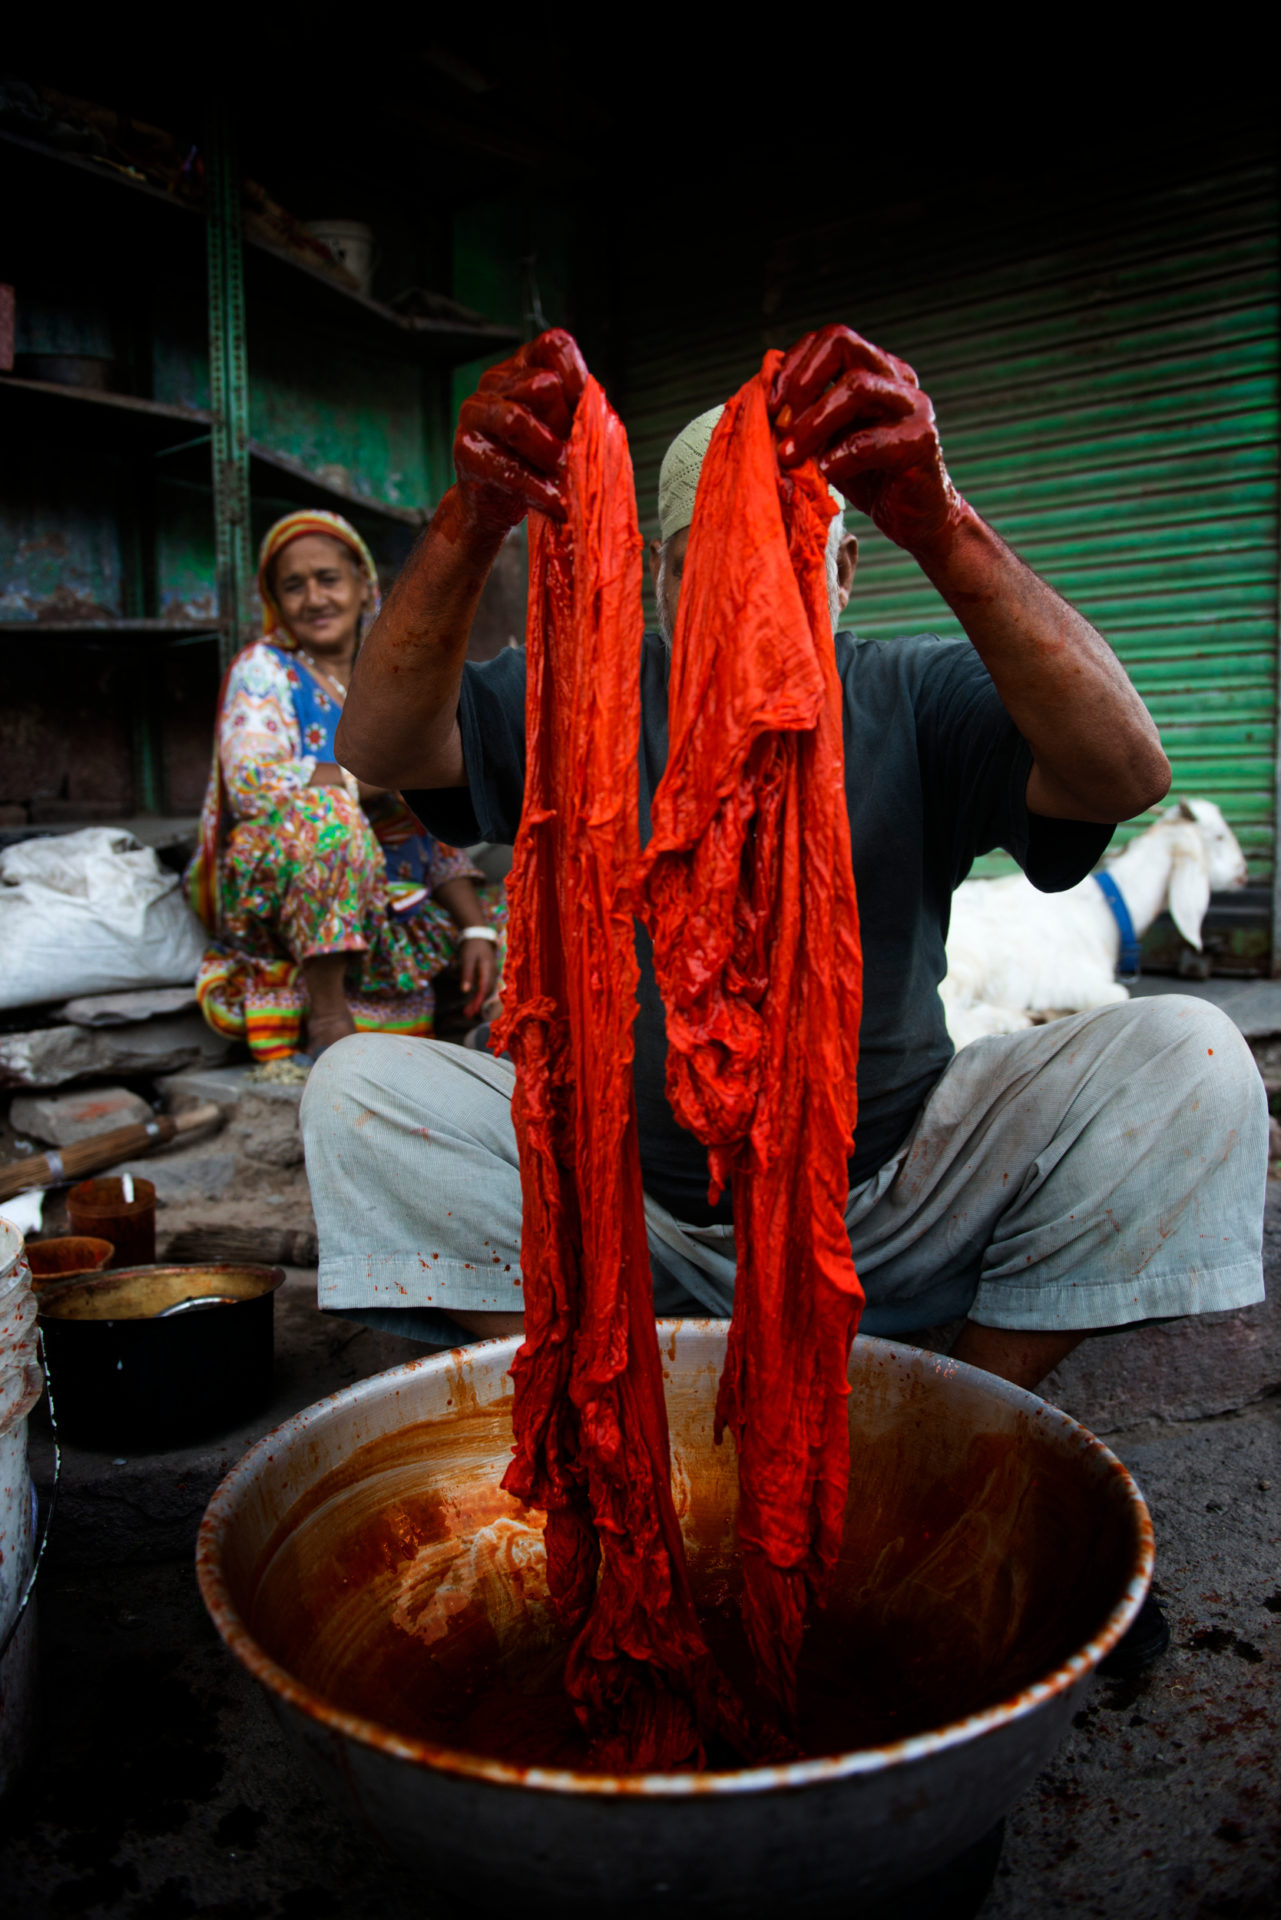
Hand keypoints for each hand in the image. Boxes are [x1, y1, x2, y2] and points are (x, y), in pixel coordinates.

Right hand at [453, 329, 587, 536]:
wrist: (495, 502)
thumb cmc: (536, 460)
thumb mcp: (564, 430)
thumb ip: (579, 413)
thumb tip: (597, 412)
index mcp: (523, 366)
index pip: (554, 346)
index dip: (577, 376)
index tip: (587, 413)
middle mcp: (495, 381)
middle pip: (542, 384)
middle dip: (565, 424)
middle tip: (573, 454)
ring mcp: (475, 413)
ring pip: (516, 420)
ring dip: (549, 452)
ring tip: (565, 477)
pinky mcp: (466, 451)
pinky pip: (507, 467)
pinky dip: (538, 489)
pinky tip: (556, 503)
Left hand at [458, 936, 497, 1018]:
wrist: (478, 933)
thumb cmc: (471, 945)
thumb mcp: (467, 959)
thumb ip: (467, 975)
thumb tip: (465, 991)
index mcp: (488, 970)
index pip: (484, 990)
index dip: (478, 1002)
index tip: (471, 1012)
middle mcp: (492, 973)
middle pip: (486, 993)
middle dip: (477, 1005)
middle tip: (467, 1015)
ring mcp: (491, 973)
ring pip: (486, 990)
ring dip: (478, 1001)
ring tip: (468, 1011)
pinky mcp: (488, 973)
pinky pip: (485, 987)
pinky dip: (479, 995)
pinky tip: (472, 1000)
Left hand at [770, 325, 967, 557]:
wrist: (915, 518)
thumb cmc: (868, 477)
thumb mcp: (829, 439)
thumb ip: (806, 415)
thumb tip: (763, 400)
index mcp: (876, 370)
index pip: (830, 339)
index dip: (794, 364)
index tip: (771, 404)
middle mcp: (897, 378)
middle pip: (842, 343)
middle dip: (801, 381)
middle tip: (780, 421)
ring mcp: (913, 406)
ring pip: (855, 387)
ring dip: (812, 421)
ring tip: (790, 454)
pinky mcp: (920, 441)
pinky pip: (868, 441)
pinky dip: (836, 457)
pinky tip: (821, 472)